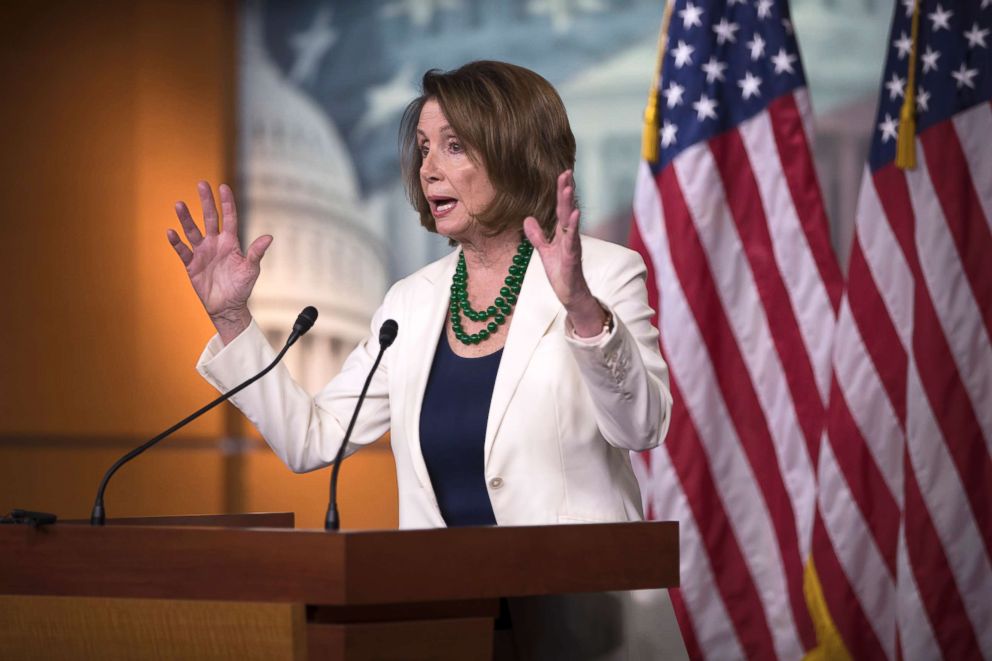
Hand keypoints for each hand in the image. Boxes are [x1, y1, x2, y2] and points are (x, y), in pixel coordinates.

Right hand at [167, 181, 271, 343]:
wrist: (227, 306)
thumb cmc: (242, 287)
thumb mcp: (251, 269)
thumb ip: (256, 253)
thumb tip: (269, 237)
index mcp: (230, 242)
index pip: (229, 218)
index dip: (226, 203)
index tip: (223, 187)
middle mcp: (215, 244)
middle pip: (209, 218)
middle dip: (205, 202)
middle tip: (201, 184)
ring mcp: (202, 253)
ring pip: (192, 231)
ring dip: (186, 219)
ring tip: (179, 204)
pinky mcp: (191, 264)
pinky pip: (182, 251)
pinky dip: (176, 242)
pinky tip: (171, 232)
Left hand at [523, 170, 606, 337]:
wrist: (570, 293)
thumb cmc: (561, 272)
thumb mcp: (544, 251)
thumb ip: (537, 235)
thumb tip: (527, 219)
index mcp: (562, 233)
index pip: (561, 208)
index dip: (561, 191)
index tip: (562, 173)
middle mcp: (569, 235)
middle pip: (566, 209)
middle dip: (566, 191)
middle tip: (566, 172)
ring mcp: (572, 245)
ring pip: (570, 221)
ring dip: (569, 204)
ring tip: (568, 188)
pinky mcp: (572, 256)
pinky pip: (572, 239)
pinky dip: (573, 226)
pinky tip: (574, 214)